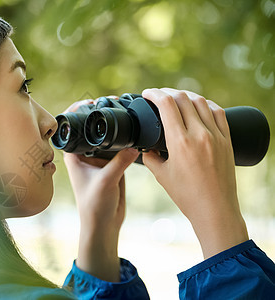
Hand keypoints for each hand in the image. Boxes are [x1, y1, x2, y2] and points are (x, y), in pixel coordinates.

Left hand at [62, 97, 138, 281]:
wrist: (104, 224)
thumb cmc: (94, 206)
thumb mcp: (106, 181)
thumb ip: (120, 163)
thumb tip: (135, 146)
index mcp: (74, 154)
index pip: (72, 126)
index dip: (79, 110)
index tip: (92, 101)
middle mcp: (85, 153)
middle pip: (91, 126)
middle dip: (101, 112)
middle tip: (115, 102)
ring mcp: (99, 157)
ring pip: (106, 134)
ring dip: (115, 124)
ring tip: (127, 111)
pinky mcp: (113, 163)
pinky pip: (120, 146)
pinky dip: (126, 138)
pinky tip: (135, 131)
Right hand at [141, 88, 248, 258]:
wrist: (215, 209)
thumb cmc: (187, 195)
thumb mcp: (161, 175)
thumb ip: (150, 157)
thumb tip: (146, 147)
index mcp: (180, 142)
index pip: (167, 104)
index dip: (154, 94)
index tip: (147, 93)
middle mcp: (200, 134)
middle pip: (183, 98)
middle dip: (167, 92)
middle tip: (159, 95)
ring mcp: (216, 136)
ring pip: (201, 102)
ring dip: (186, 95)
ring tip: (176, 97)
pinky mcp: (227, 140)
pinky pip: (218, 112)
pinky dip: (205, 104)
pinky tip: (199, 105)